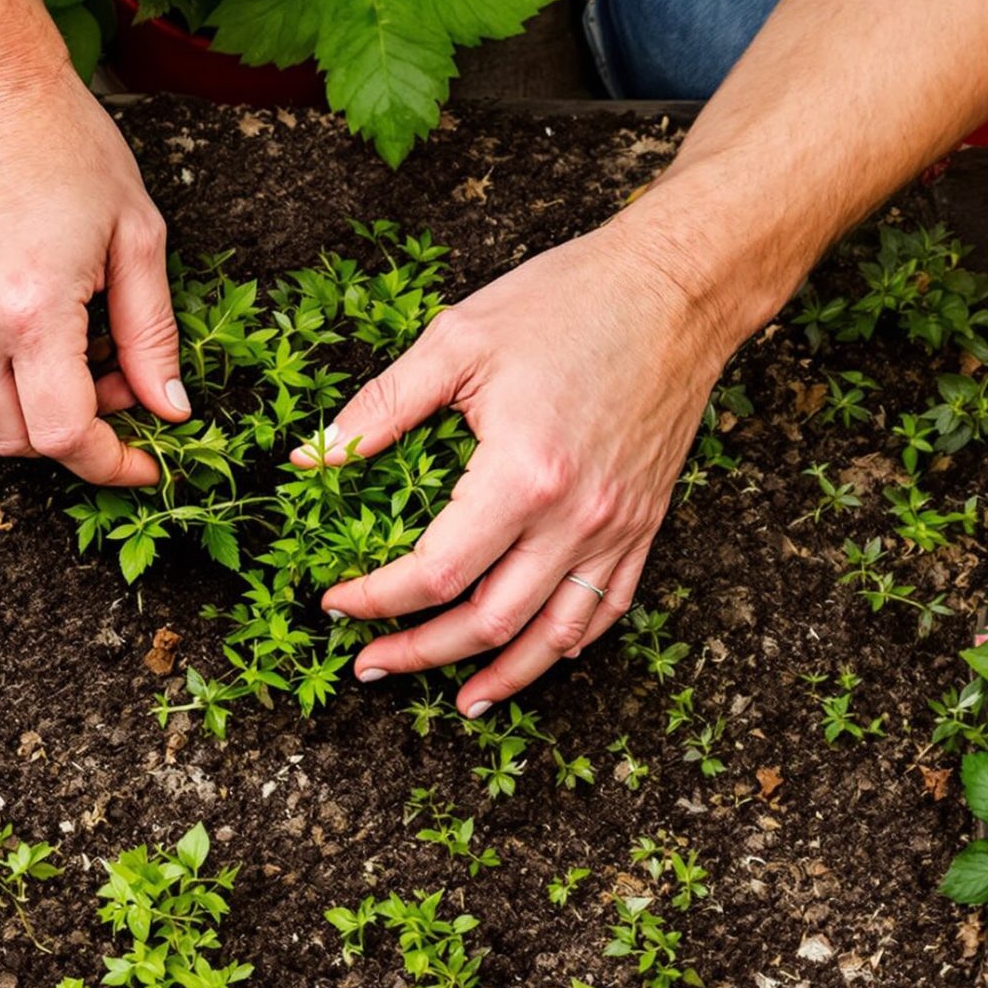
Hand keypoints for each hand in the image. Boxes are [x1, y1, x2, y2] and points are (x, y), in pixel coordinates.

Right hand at [0, 66, 187, 485]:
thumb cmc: (63, 142)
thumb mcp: (135, 235)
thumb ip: (152, 334)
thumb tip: (169, 407)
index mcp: (30, 311)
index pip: (64, 436)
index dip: (110, 464)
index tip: (144, 461)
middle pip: (20, 442)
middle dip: (78, 436)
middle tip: (119, 382)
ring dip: (37, 412)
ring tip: (79, 350)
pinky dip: (1, 381)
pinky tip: (36, 330)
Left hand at [295, 219, 749, 715]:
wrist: (676, 288)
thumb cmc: (567, 301)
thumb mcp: (457, 340)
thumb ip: (380, 407)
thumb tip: (310, 458)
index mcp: (522, 474)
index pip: (435, 574)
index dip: (376, 600)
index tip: (335, 601)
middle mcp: (574, 516)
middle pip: (487, 622)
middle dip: (419, 654)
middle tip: (369, 664)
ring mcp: (616, 527)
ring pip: (552, 635)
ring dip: (499, 675)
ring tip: (454, 700)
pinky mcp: (644, 523)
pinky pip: (605, 609)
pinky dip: (565, 645)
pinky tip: (533, 658)